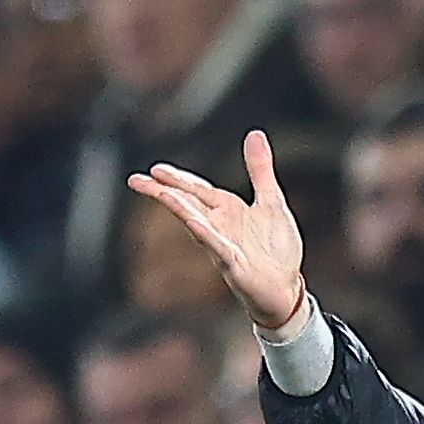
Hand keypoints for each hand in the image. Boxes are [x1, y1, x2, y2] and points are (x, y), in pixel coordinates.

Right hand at [123, 129, 313, 334]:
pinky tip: (195, 224)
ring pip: (197, 224)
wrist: (287, 290)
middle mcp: (219, 227)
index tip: (154, 169)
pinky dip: (207, 235)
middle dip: (163, 191)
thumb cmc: (275, 250)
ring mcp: (223, 247)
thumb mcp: (272, 201)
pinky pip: (219, 248)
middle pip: (187, 204)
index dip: (177, 178)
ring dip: (180, 208)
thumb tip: (255, 134)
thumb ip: (260, 170)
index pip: (196, 190)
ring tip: (161, 193)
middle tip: (136, 180)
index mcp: (226, 210)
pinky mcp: (235, 267)